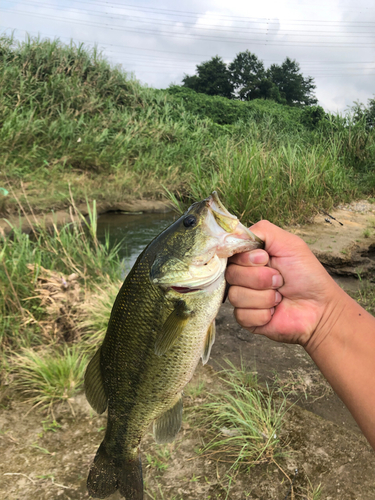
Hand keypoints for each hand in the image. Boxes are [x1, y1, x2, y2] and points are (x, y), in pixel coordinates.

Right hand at [225, 220, 345, 347]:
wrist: (320, 308)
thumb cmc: (307, 275)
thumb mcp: (289, 243)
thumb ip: (262, 230)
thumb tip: (235, 233)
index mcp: (249, 258)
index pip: (230, 254)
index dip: (246, 258)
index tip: (265, 258)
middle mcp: (242, 276)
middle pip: (231, 274)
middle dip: (261, 278)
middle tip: (280, 280)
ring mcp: (243, 298)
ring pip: (236, 296)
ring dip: (264, 297)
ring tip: (280, 296)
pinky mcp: (246, 319)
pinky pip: (242, 315)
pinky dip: (263, 313)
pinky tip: (274, 312)